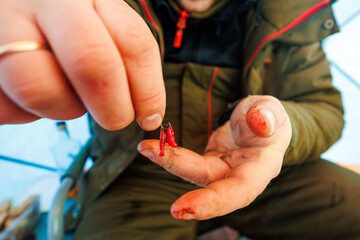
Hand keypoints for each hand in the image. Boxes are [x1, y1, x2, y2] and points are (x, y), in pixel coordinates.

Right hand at [0, 0, 164, 129]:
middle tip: (116, 118)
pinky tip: (30, 94)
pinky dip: (25, 112)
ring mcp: (4, 28)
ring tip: (64, 95)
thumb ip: (124, 51)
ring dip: (64, 108)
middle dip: (113, 107)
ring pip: (41, 89)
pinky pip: (8, 107)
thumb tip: (150, 114)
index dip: (149, 90)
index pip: (132, 42)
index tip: (150, 117)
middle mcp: (44, 2)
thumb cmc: (61, 24)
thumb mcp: (97, 20)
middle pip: (91, 62)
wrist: (6, 8)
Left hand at [138, 95, 291, 219]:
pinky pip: (186, 161)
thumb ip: (268, 115)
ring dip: (169, 163)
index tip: (185, 207)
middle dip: (192, 199)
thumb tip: (261, 122)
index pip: (240, 190)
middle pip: (214, 190)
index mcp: (260, 168)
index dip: (214, 202)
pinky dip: (168, 154)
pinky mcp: (207, 162)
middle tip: (173, 209)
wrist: (257, 120)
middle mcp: (238, 175)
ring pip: (194, 173)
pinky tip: (150, 146)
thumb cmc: (267, 117)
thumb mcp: (271, 109)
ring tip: (146, 148)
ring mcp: (220, 170)